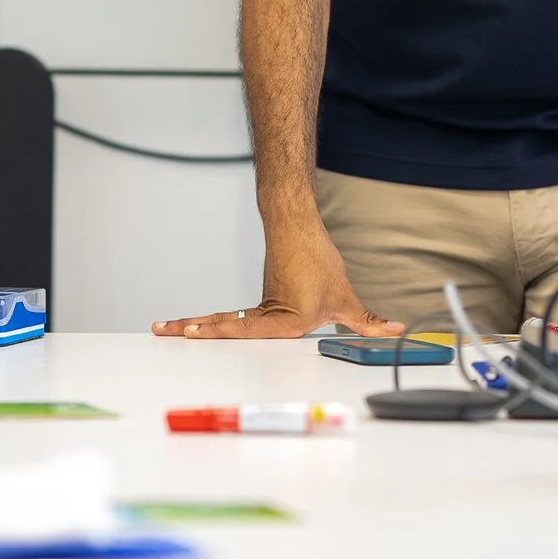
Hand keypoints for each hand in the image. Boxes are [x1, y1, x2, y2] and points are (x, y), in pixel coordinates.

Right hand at [152, 237, 401, 339]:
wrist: (300, 226)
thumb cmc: (318, 261)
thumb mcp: (346, 299)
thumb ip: (368, 321)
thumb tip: (397, 332)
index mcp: (285, 320)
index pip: (246, 330)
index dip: (215, 331)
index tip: (190, 332)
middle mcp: (266, 315)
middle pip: (224, 325)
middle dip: (192, 330)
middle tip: (160, 330)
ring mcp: (257, 307)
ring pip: (223, 321)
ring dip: (194, 325)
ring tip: (162, 328)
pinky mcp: (257, 301)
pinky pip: (231, 318)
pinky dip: (209, 324)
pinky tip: (190, 328)